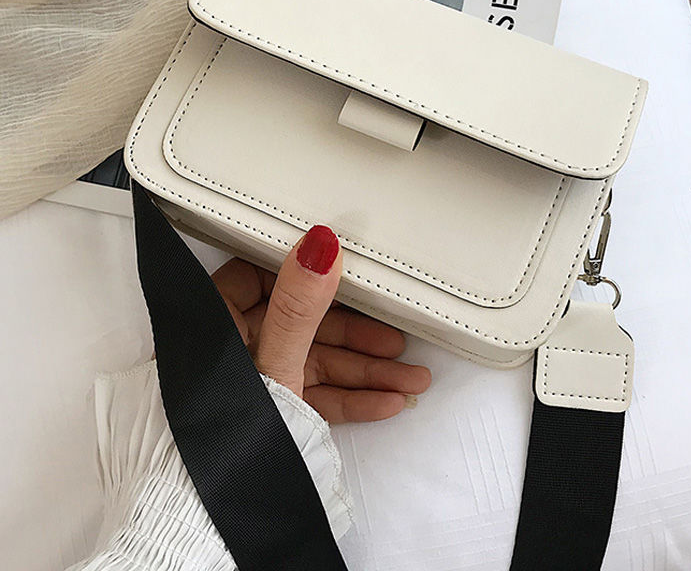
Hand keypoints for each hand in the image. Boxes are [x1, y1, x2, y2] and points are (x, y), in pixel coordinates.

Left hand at [212, 225, 431, 422]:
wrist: (205, 517)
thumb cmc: (223, 436)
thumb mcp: (273, 365)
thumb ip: (299, 307)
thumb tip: (319, 247)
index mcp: (218, 326)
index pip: (258, 279)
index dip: (302, 276)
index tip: (343, 274)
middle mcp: (236, 350)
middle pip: (303, 325)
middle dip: (357, 337)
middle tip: (395, 340)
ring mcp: (257, 383)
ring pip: (317, 364)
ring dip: (366, 372)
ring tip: (411, 378)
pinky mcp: (273, 414)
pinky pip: (315, 397)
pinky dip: (351, 400)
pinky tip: (387, 402)